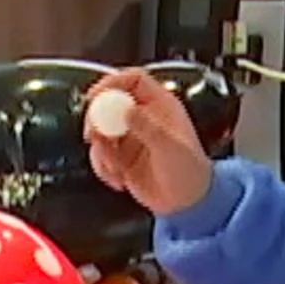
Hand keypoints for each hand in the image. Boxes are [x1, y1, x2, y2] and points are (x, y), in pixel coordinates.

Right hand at [82, 66, 216, 217]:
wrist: (187, 203)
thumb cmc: (190, 173)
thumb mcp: (170, 147)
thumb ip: (147, 127)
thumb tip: (126, 111)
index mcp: (160, 106)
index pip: (133, 80)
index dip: (112, 83)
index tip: (96, 96)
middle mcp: (142, 117)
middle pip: (108, 104)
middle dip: (96, 120)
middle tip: (94, 136)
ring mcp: (130, 137)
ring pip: (100, 131)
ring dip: (100, 151)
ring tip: (114, 168)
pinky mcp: (120, 157)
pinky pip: (99, 155)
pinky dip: (102, 168)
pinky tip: (118, 179)